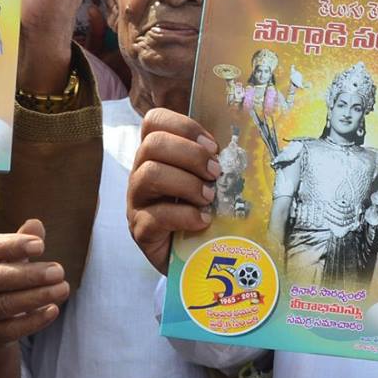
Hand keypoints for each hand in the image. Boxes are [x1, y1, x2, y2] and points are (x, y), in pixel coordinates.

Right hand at [0, 217, 69, 349]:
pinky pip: (11, 329)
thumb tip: (35, 224)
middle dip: (30, 274)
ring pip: (5, 304)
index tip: (41, 245)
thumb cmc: (2, 279)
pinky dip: (34, 321)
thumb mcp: (9, 258)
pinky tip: (54, 310)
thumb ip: (21, 241)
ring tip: (63, 288)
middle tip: (59, 271)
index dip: (13, 246)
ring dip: (37, 297)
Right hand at [128, 109, 217, 274]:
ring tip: (209, 197)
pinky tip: (203, 220)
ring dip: (187, 183)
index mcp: (156, 154)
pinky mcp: (140, 229)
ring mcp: (137, 201)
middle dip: (191, 155)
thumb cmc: (200, 211)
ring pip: (150, 175)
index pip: (154, 121)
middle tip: (215, 172)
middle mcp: (141, 173)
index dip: (184, 126)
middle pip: (153, 144)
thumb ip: (212, 160)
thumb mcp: (205, 180)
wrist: (189, 257)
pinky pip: (157, 215)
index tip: (212, 145)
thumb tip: (240, 146)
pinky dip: (185, 215)